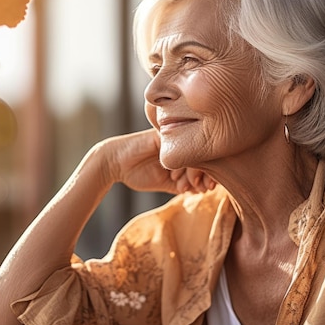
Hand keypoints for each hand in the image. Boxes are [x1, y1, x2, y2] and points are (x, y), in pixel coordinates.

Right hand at [98, 129, 215, 194]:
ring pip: (195, 153)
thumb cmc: (137, 173)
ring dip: (194, 175)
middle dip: (206, 176)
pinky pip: (182, 148)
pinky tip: (177, 182)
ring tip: (184, 187)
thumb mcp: (165, 183)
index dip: (210, 176)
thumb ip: (182, 185)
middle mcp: (180, 142)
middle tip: (203, 189)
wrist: (114, 163)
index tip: (207, 190)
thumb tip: (203, 190)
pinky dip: (184, 168)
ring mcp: (173, 137)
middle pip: (204, 155)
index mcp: (182, 151)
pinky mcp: (163, 134)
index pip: (205, 160)